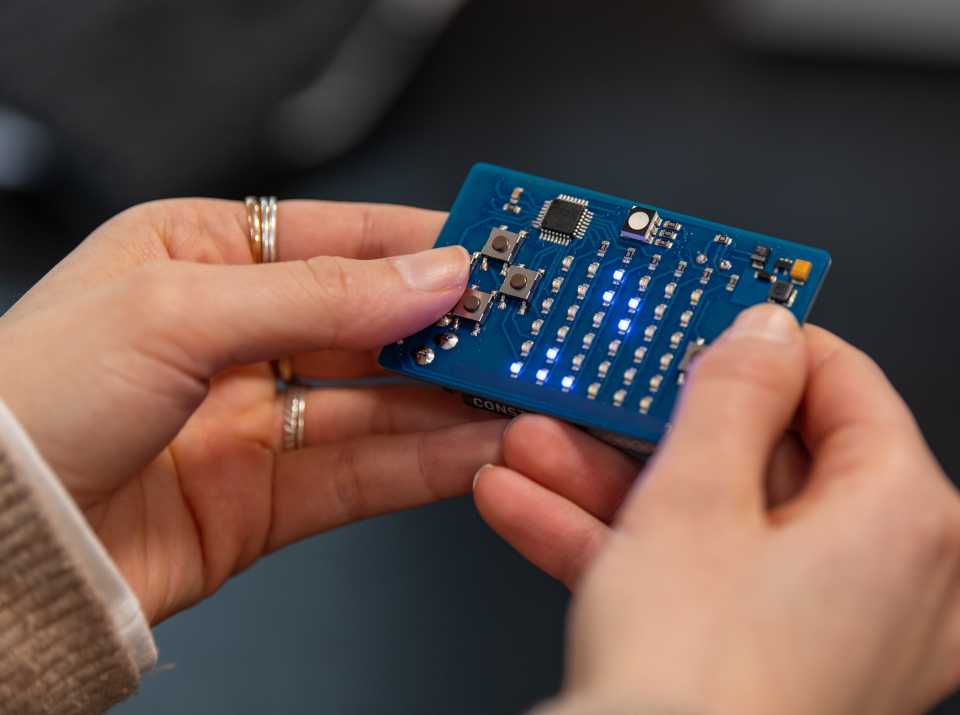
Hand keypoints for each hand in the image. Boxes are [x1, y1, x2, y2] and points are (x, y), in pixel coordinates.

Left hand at [0, 199, 503, 623]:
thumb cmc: (29, 403)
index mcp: (199, 258)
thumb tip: (432, 275)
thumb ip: (323, 296)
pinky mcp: (266, 500)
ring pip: (381, 402)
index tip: (499, 250)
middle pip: (372, 323)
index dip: (424, 243)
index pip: (341, 238)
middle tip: (525, 327)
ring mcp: (252, 422)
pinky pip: (366, 473)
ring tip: (522, 391)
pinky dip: (429, 462)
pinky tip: (478, 447)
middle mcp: (233, 336)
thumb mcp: (180, 312)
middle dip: (450, 326)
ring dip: (453, 398)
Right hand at [475, 305, 959, 713]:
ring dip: (623, 490)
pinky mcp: (794, 678)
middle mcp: (905, 584)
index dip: (763, 344)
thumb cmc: (698, 691)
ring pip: (730, 531)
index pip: (845, 384)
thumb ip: (732, 394)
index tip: (705, 320)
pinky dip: (637, 556)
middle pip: (775, 462)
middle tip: (602, 395)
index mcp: (910, 520)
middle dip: (658, 429)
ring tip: (538, 452)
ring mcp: (852, 640)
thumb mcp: (694, 499)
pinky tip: (541, 515)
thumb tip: (763, 333)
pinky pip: (717, 592)